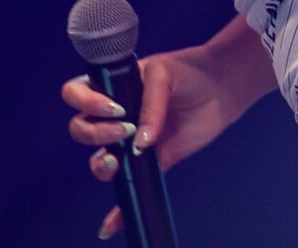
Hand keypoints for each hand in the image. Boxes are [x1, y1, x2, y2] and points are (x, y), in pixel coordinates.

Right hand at [61, 44, 258, 239]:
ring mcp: (131, 139)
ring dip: (101, 164)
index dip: (85, 102)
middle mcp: (114, 113)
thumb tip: (140, 143)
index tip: (113, 107)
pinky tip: (109, 226)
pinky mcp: (152, 160)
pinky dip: (116, 210)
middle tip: (125, 129)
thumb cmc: (188, 71)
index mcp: (110, 85)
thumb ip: (150, 104)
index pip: (76, 93)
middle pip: (81, 128)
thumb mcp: (165, 74)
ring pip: (98, 159)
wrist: (221, 86)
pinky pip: (130, 184)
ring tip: (120, 160)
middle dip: (95, 133)